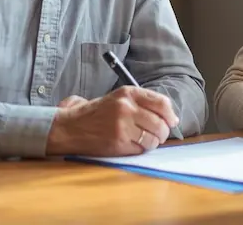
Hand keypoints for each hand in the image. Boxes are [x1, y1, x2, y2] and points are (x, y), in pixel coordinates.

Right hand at [46, 86, 178, 156]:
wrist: (70, 127)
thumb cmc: (97, 113)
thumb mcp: (118, 98)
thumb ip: (143, 103)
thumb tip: (170, 117)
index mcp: (128, 93)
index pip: (162, 103)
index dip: (170, 115)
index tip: (171, 121)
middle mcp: (126, 107)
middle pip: (161, 123)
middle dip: (163, 132)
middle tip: (158, 135)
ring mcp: (122, 125)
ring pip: (153, 138)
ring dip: (153, 142)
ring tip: (144, 140)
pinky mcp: (118, 142)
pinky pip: (141, 148)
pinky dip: (141, 149)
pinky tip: (132, 145)